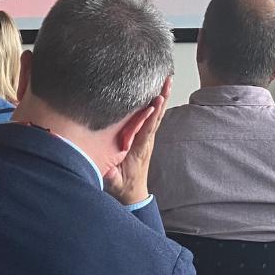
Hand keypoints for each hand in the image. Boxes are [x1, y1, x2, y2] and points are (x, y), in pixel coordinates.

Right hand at [104, 77, 170, 204]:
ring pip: (156, 115)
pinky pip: (152, 118)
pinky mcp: (144, 136)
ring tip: (167, 80)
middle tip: (167, 80)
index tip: (156, 101)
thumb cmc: (123, 186)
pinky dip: (156, 104)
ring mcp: (147, 138)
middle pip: (156, 116)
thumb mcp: (115, 183)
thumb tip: (107, 169)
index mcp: (139, 149)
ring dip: (162, 97)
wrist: (134, 194)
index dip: (151, 115)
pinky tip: (158, 91)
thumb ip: (111, 177)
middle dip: (162, 98)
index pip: (147, 129)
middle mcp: (146, 141)